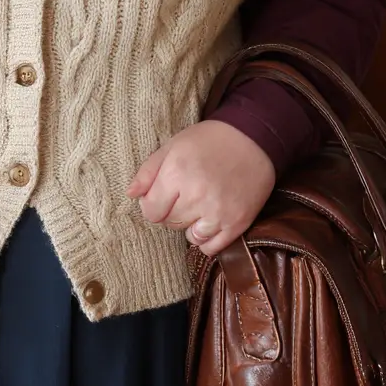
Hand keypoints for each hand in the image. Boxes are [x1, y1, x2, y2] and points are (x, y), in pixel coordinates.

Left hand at [127, 120, 275, 257]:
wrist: (254, 137)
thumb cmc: (209, 140)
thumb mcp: (172, 146)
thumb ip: (148, 172)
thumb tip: (130, 195)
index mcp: (176, 174)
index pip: (150, 211)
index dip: (153, 203)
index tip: (164, 194)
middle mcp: (196, 196)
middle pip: (169, 223)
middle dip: (172, 211)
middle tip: (186, 193)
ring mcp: (218, 212)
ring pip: (190, 237)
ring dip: (190, 225)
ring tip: (200, 205)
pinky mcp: (238, 223)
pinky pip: (211, 247)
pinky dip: (207, 238)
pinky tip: (211, 219)